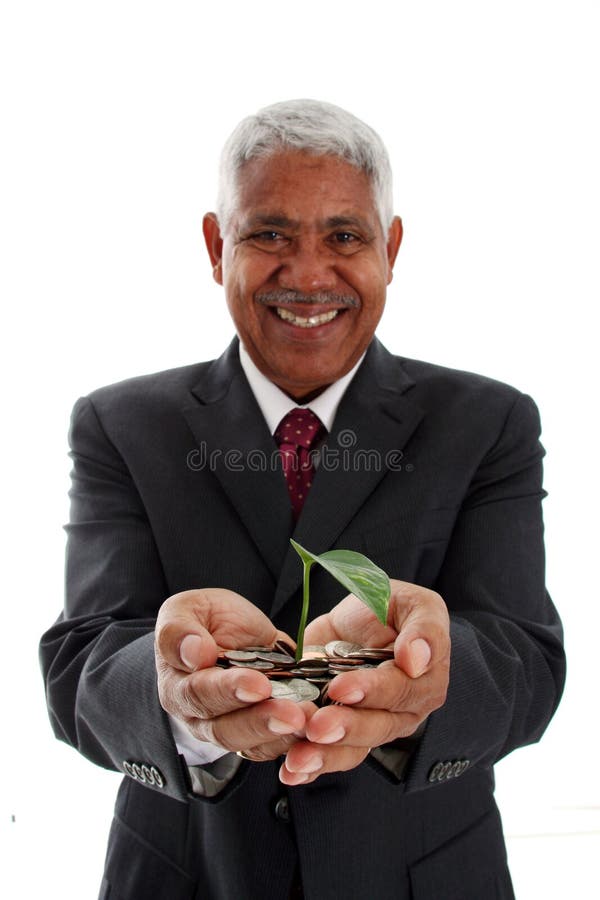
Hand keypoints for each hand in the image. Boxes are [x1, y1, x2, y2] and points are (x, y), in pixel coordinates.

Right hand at [155, 589, 309, 759]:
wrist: (226, 632)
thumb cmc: (204, 619)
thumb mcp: (187, 609)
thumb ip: (179, 630)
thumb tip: (194, 652)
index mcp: (177, 683)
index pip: (198, 693)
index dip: (228, 690)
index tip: (258, 684)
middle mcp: (198, 715)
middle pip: (224, 729)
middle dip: (261, 721)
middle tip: (292, 714)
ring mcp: (226, 727)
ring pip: (249, 744)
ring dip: (280, 735)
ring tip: (307, 721)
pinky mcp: (255, 732)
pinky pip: (270, 746)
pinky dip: (292, 740)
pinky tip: (312, 727)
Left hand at [279, 579, 449, 784]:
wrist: (361, 619)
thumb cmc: (394, 609)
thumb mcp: (415, 604)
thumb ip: (424, 629)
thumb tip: (416, 659)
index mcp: (423, 680)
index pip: (399, 691)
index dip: (371, 691)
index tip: (341, 687)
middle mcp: (400, 710)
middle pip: (376, 727)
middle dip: (344, 728)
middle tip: (316, 727)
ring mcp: (369, 724)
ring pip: (352, 748)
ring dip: (324, 756)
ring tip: (297, 758)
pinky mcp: (341, 729)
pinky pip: (329, 754)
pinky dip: (309, 765)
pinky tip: (291, 772)